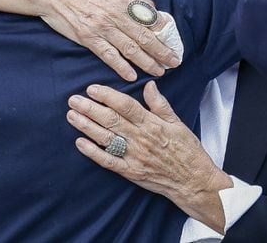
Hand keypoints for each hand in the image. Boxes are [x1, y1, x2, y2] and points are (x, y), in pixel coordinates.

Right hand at [30, 0, 181, 80]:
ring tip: (159, 71)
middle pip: (145, 36)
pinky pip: (109, 56)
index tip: (174, 40)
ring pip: (131, 48)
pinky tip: (132, 76)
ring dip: (147, 62)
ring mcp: (102, 27)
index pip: (150, 17)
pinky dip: (121, 67)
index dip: (164, 31)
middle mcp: (116, 14)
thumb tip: (148, 6)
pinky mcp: (88, 38)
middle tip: (174, 62)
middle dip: (162, 51)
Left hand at [67, 81, 231, 231]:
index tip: (92, 88)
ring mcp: (134, 156)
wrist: (194, 181)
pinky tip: (79, 143)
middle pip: (111, 120)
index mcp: (152, 124)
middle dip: (90, 108)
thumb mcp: (178, 123)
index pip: (126, 105)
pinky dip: (93, 152)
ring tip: (72, 116)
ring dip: (87, 126)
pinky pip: (108, 161)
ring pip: (106, 138)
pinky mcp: (131, 172)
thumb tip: (149, 85)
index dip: (107, 96)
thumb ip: (160, 104)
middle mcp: (141, 139)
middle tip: (73, 99)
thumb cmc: (187, 151)